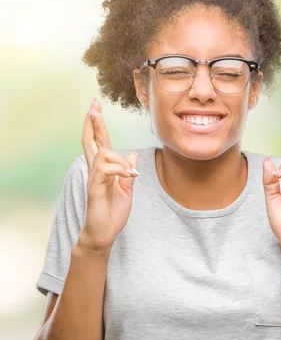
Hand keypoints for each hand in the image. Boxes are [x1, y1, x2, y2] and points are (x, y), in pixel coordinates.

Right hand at [78, 99, 139, 252]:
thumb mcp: (126, 189)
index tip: (94, 108)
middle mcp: (96, 171)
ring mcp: (94, 179)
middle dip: (93, 123)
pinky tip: (129, 177)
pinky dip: (118, 169)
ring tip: (131, 175)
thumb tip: (131, 154)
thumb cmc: (112, 213)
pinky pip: (104, 170)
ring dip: (120, 160)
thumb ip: (127, 172)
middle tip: (92, 106)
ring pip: (103, 154)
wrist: (104, 234)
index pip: (98, 143)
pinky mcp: (94, 189)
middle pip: (91, 142)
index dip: (96, 126)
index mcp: (104, 170)